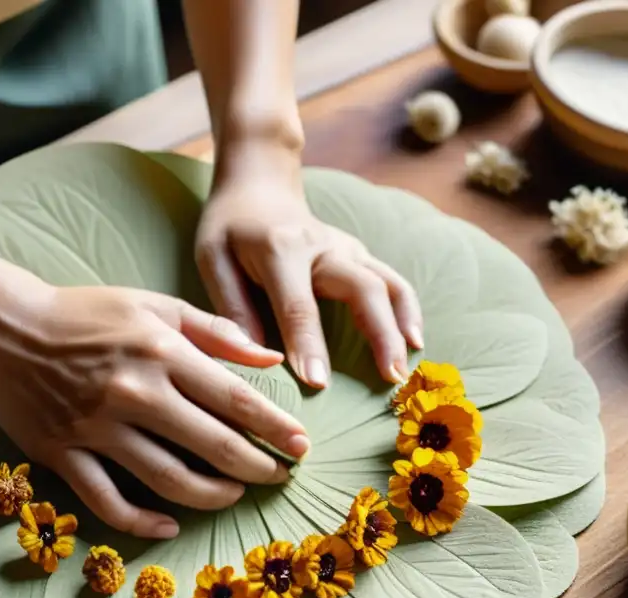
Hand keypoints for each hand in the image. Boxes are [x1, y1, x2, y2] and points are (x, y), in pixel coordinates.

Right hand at [0, 285, 310, 538]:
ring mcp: (97, 429)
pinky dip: (143, 520)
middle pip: (212, 446)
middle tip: (279, 477)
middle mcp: (134, 393)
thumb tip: (271, 356)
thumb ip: (215, 331)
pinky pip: (109, 502)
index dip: (275, 429)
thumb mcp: (154, 306)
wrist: (3, 330)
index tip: (301, 447)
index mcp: (161, 352)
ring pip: (168, 480)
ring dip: (212, 495)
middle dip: (256, 468)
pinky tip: (171, 523)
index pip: (235, 400)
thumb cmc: (85, 314)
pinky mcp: (65, 455)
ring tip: (234, 495)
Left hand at [195, 142, 423, 388]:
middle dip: (379, 335)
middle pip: (362, 289)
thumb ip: (231, 307)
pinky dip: (408, 311)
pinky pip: (392, 282)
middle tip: (388, 378)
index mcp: (280, 249)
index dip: (308, 345)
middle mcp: (323, 247)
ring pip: (387, 284)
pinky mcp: (360, 254)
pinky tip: (414, 341)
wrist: (259, 184)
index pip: (298, 305)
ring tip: (406, 368)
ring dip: (401, 326)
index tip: (318, 383)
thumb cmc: (229, 226)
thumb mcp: (212, 258)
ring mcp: (347, 249)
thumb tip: (254, 356)